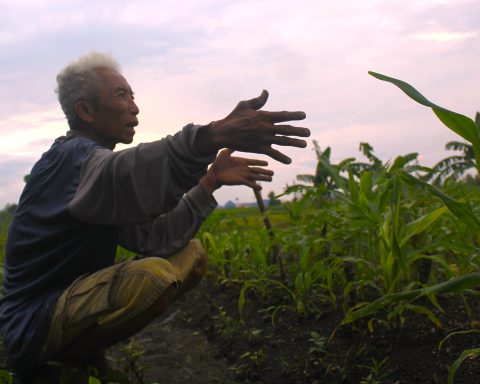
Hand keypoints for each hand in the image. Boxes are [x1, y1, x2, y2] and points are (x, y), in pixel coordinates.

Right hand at [195, 90, 309, 163]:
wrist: (223, 133)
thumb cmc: (233, 117)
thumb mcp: (245, 105)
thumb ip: (258, 100)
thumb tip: (266, 92)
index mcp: (264, 116)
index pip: (284, 115)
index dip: (295, 115)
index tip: (303, 116)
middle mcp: (267, 127)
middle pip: (287, 129)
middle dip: (299, 131)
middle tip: (308, 133)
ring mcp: (264, 139)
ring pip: (283, 141)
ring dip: (295, 143)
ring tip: (304, 144)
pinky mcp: (259, 148)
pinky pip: (273, 154)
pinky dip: (281, 157)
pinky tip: (288, 161)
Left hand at [200, 149, 273, 192]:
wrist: (213, 173)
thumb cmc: (218, 163)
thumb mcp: (225, 152)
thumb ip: (232, 147)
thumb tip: (237, 138)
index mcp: (242, 162)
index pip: (254, 162)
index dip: (261, 162)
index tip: (267, 163)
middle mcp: (244, 169)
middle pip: (257, 170)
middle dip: (265, 171)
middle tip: (273, 173)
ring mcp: (243, 175)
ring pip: (256, 177)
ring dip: (263, 178)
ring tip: (271, 179)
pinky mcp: (240, 181)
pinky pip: (249, 184)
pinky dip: (255, 186)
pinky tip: (260, 188)